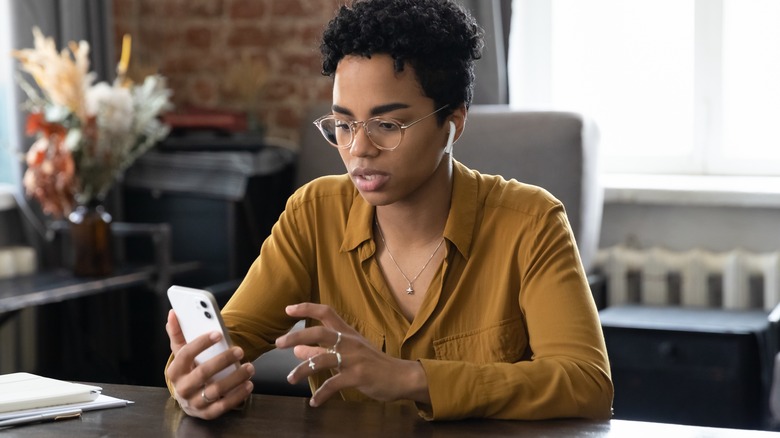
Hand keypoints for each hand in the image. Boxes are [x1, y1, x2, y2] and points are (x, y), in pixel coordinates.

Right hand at [165, 310, 254, 418]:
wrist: (190, 397)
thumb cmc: (188, 370)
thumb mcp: (182, 353)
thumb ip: (178, 334)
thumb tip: (173, 314)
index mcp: (175, 371)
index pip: (185, 354)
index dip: (201, 343)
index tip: (219, 333)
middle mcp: (182, 388)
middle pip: (202, 373)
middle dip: (222, 360)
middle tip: (240, 350)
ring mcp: (194, 402)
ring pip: (215, 391)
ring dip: (234, 378)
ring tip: (249, 367)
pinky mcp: (207, 413)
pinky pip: (223, 406)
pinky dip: (237, 395)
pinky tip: (248, 384)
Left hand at [275, 303, 429, 406]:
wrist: (401, 377)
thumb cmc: (373, 364)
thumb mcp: (348, 353)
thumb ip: (322, 350)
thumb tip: (297, 348)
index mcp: (347, 333)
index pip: (326, 313)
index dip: (306, 308)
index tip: (288, 309)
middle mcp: (349, 342)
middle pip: (319, 332)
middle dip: (296, 336)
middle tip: (278, 343)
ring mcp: (354, 358)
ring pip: (322, 360)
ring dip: (302, 370)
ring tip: (290, 379)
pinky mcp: (358, 376)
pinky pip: (333, 384)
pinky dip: (321, 394)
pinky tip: (314, 402)